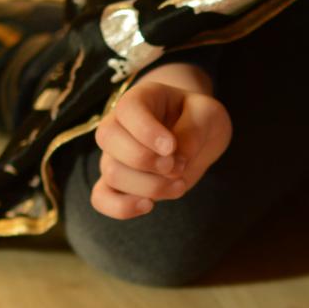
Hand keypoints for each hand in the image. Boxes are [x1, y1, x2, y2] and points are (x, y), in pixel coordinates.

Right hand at [90, 63, 231, 219]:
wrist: (198, 137)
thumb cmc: (200, 120)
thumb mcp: (208, 115)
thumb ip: (193, 130)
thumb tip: (174, 159)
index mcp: (140, 99)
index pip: (127, 109)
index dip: (147, 131)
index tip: (172, 146)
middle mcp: (119, 125)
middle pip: (108, 139)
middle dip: (146, 160)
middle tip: (177, 165)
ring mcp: (115, 155)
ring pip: (112, 172)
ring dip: (150, 186)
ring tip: (180, 183)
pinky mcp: (118, 184)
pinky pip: (101, 198)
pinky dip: (121, 208)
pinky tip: (149, 206)